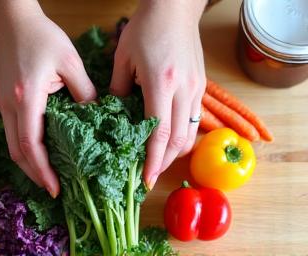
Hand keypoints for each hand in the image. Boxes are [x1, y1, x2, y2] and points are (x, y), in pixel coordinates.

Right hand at [0, 0, 96, 196]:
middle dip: (34, 174)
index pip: (31, 145)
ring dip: (29, 164)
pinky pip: (13, 133)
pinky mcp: (4, 101)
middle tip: (54, 189)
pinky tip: (42, 151)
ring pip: (12, 145)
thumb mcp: (71, 63)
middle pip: (17, 152)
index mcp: (26, 97)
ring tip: (48, 176)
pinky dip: (26, 148)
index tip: (55, 188)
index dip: (43, 170)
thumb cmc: (42, 37)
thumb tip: (96, 117)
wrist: (13, 23)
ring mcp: (3, 104)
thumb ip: (85, 92)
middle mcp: (9, 106)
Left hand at [110, 0, 206, 189]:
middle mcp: (183, 91)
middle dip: (164, 164)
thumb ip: (118, 90)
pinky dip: (182, 136)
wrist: (174, 9)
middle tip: (149, 177)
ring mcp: (196, 90)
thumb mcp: (123, 58)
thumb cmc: (145, 29)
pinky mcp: (200, 87)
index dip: (152, 161)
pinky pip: (194, 121)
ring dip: (175, 153)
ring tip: (158, 162)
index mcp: (161, 83)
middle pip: (178, 140)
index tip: (145, 181)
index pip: (159, 134)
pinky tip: (169, 140)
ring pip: (190, 134)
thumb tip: (114, 114)